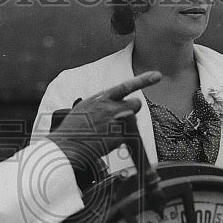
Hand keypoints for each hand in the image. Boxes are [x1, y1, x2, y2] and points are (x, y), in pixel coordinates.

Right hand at [47, 71, 161, 168]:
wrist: (66, 146)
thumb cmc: (72, 131)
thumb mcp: (83, 109)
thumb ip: (99, 104)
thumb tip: (111, 107)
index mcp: (100, 98)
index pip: (126, 86)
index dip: (144, 80)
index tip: (157, 76)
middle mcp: (110, 107)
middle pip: (135, 104)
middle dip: (131, 111)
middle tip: (119, 119)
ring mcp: (116, 122)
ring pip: (132, 121)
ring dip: (125, 127)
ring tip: (105, 134)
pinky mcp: (119, 136)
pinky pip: (128, 137)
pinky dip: (120, 141)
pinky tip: (105, 142)